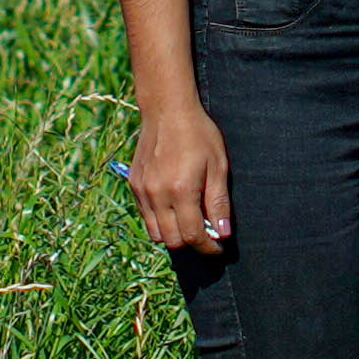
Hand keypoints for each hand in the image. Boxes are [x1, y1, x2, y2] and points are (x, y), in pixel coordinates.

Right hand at [130, 103, 232, 255]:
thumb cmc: (198, 134)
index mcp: (181, 190)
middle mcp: (157, 194)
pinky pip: (145, 215)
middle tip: (207, 235)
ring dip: (174, 234)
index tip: (219, 248)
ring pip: (155, 232)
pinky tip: (174, 207)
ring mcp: (142, 191)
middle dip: (192, 243)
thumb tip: (224, 233)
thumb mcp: (218, 166)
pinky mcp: (134, 185)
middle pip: (172, 240)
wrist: (167, 111)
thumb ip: (219, 202)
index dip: (208, 247)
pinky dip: (160, 220)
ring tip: (190, 222)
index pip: (193, 235)